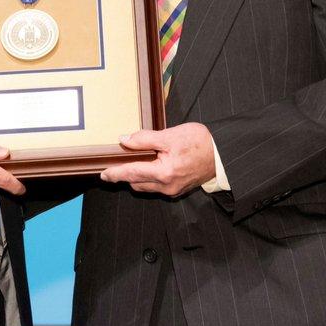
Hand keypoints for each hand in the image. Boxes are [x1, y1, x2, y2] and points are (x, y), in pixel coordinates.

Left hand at [99, 123, 215, 196]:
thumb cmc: (200, 142)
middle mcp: (166, 186)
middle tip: (114, 165)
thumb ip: (145, 139)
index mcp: (163, 172)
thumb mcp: (170, 136)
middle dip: (124, 175)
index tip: (103, 174)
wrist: (222, 154)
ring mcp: (173, 190)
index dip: (115, 173)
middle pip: (136, 182)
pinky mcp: (178, 189)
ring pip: (145, 186)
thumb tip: (124, 140)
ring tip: (131, 162)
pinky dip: (148, 178)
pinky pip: (156, 187)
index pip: (131, 173)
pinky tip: (148, 166)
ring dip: (136, 177)